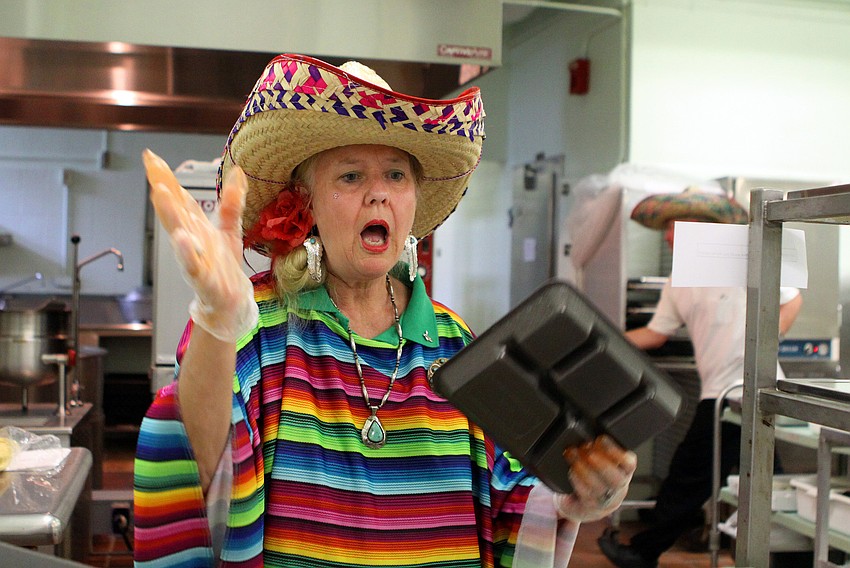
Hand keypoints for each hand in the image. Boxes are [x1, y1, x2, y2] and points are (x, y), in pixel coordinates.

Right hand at [143, 149, 257, 341]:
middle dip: (161, 190)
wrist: (230, 303)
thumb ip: (231, 203)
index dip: (165, 177)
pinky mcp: (203, 279)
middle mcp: (190, 241)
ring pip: (178, 235)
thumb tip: (238, 172)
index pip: (178, 198)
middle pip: (173, 211)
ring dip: (168, 216)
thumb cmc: (223, 268)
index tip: (151, 156)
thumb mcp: (230, 230)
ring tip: (159, 194)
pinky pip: (193, 265)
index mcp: (194, 228)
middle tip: (151, 168)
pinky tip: (182, 238)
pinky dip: (187, 253)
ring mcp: (194, 259)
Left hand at [553, 435, 636, 521]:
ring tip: (573, 455)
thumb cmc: (595, 476)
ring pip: (599, 487)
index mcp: (624, 472)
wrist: (585, 504)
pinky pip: (585, 494)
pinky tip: (571, 470)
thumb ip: (599, 448)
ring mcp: (605, 499)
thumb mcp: (602, 460)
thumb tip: (586, 428)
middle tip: (587, 450)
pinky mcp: (590, 506)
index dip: (617, 452)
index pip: (629, 463)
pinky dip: (577, 480)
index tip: (601, 439)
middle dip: (601, 463)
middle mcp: (617, 487)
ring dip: (584, 469)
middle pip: (616, 479)